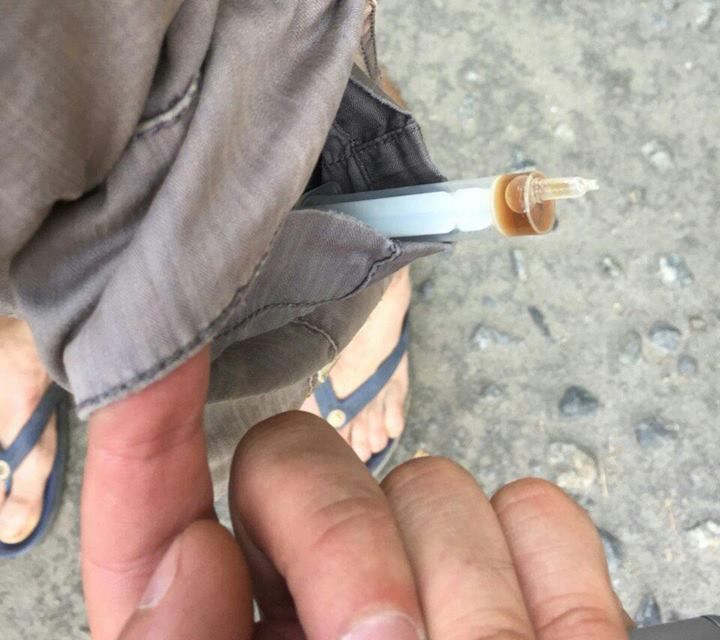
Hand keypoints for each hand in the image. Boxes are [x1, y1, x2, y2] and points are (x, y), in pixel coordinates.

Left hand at [82, 348, 633, 639]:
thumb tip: (187, 565)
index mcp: (221, 638)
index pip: (154, 509)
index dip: (145, 427)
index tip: (155, 361)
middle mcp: (312, 592)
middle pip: (301, 458)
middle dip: (341, 542)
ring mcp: (425, 573)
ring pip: (432, 481)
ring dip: (464, 597)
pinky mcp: (530, 578)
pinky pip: (539, 513)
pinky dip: (554, 582)